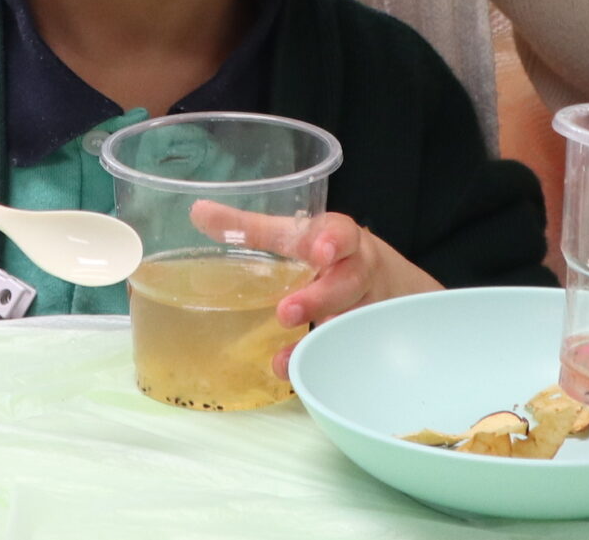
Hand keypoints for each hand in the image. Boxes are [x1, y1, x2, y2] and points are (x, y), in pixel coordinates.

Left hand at [192, 203, 439, 371]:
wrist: (391, 284)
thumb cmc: (327, 253)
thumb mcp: (296, 235)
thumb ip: (250, 228)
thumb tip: (197, 212)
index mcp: (338, 240)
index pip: (340, 233)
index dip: (332, 241)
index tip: (320, 251)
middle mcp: (357, 272)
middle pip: (347, 283)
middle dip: (319, 298)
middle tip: (286, 312)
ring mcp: (366, 308)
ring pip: (350, 323)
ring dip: (317, 340)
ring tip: (283, 358)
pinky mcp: (365, 340)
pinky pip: (346, 355)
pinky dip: (321, 366)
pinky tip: (295, 375)